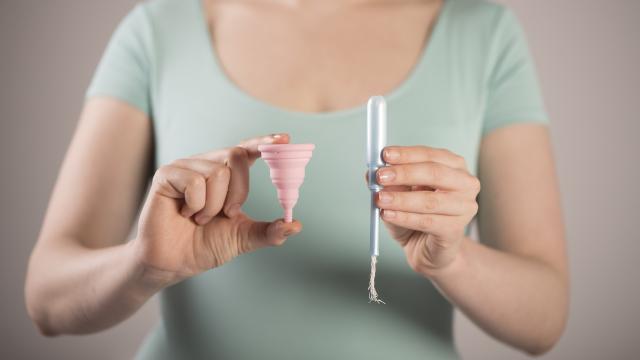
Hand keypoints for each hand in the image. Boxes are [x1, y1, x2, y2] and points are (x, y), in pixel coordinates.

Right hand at [131, 133, 301, 285]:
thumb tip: (295, 225)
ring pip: (217, 172)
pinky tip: (185, 214)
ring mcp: (185, 167)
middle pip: (236, 155)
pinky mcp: (166, 175)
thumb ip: (269, 231)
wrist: (173, 263)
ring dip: (214, 206)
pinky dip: (196, 205)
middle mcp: (206, 164)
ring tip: (199, 218)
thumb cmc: (204, 246)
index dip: (265, 142)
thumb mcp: (242, 238)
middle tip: (227, 214)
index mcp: (226, 174)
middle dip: (239, 191)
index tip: (285, 138)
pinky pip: (194, 181)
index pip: (247, 150)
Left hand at [372, 146, 479, 276]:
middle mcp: (465, 184)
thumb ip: (390, 181)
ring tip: (380, 199)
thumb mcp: (400, 192)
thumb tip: (371, 172)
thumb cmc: (417, 214)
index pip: (431, 155)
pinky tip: (388, 214)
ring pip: (430, 200)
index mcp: (454, 166)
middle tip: (381, 176)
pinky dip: (404, 217)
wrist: (426, 248)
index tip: (385, 154)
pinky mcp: (455, 230)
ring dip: (401, 199)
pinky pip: (427, 222)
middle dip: (404, 173)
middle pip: (435, 173)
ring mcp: (464, 208)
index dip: (407, 154)